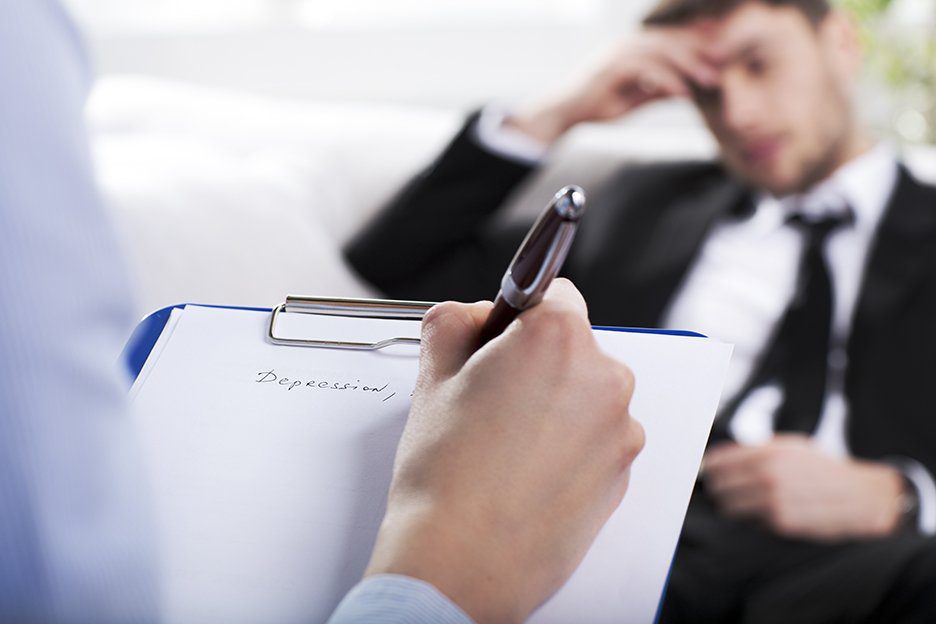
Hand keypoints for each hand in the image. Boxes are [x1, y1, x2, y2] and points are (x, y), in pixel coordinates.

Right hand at [364, 279, 644, 623]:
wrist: (461, 563)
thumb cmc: (446, 476)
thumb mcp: (431, 377)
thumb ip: (452, 322)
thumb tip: (469, 314)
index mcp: (556, 338)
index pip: (551, 293)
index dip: (516, 316)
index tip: (501, 339)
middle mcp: (602, 376)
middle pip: (572, 345)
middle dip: (537, 363)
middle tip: (491, 400)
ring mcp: (619, 428)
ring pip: (587, 393)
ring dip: (557, 405)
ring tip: (507, 445)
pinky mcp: (623, 472)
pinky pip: (598, 437)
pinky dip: (571, 445)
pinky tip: (528, 471)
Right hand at [506, 28, 719, 144]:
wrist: (563, 113)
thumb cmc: (595, 106)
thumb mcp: (633, 98)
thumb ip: (656, 90)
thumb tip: (683, 90)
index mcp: (632, 47)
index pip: (670, 40)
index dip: (697, 46)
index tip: (722, 56)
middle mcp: (627, 44)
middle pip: (671, 41)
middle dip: (700, 52)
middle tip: (726, 64)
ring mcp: (619, 53)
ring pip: (663, 52)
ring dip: (690, 66)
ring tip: (710, 81)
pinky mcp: (612, 68)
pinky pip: (648, 70)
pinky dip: (668, 81)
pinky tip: (684, 94)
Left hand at [703, 434, 905, 540]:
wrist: (861, 496)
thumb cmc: (823, 470)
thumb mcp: (790, 447)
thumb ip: (755, 451)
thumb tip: (719, 457)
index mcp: (768, 452)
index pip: (718, 462)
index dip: (710, 469)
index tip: (710, 474)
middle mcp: (769, 474)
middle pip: (718, 486)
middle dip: (718, 489)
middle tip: (723, 491)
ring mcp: (774, 500)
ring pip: (729, 508)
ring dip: (731, 506)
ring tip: (742, 503)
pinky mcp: (781, 523)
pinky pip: (750, 522)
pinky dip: (752, 519)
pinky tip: (764, 513)